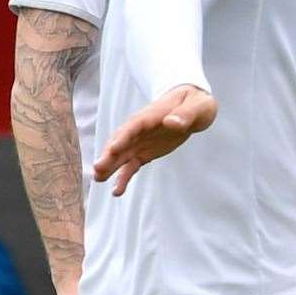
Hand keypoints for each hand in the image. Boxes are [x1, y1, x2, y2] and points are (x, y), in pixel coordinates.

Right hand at [93, 84, 217, 196]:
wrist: (193, 107)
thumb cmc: (195, 103)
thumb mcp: (197, 106)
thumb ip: (185, 115)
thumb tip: (172, 122)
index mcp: (151, 116)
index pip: (134, 126)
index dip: (123, 137)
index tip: (112, 148)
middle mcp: (140, 129)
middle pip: (121, 141)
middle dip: (109, 154)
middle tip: (98, 168)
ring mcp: (140, 141)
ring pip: (121, 155)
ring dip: (110, 167)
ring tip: (98, 180)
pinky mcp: (144, 152)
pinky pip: (131, 165)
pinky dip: (123, 176)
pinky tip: (117, 191)